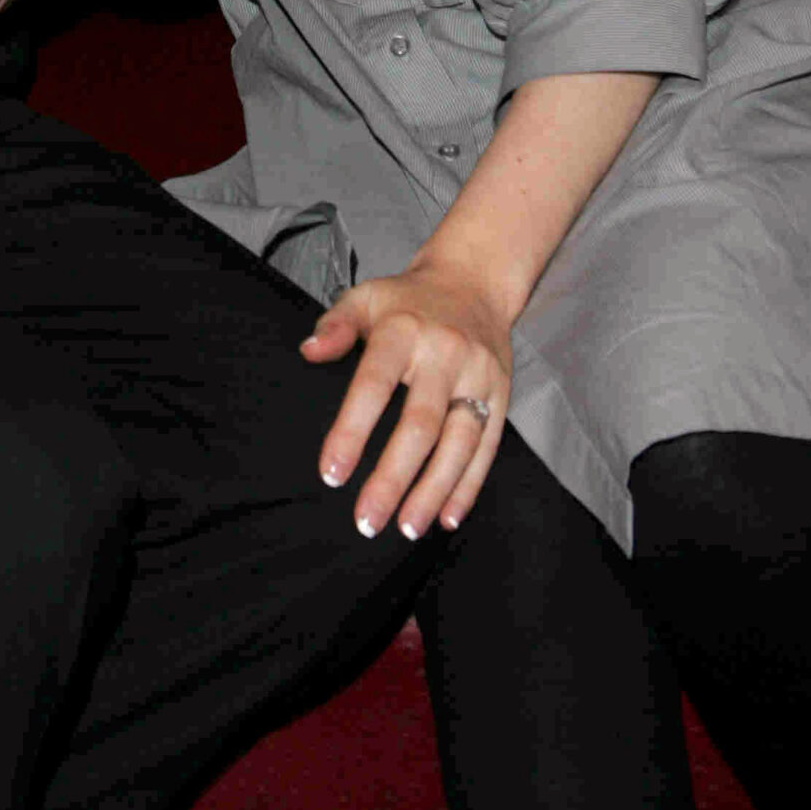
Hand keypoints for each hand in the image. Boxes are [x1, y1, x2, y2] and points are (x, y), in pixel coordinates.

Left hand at [299, 259, 511, 540]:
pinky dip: (468, 486)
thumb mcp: (365, 298)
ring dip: (433, 491)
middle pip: (420, 424)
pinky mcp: (501, 394)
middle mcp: (444, 354)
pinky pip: (488, 447)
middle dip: (393, 477)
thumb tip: (309, 352)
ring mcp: (478, 376)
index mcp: (403, 330)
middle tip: (367, 520)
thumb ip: (336, 326)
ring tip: (406, 528)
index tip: (332, 474)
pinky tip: (447, 518)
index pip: (374, 385)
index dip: (352, 431)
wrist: (473, 281)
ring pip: (459, 443)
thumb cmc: (406, 300)